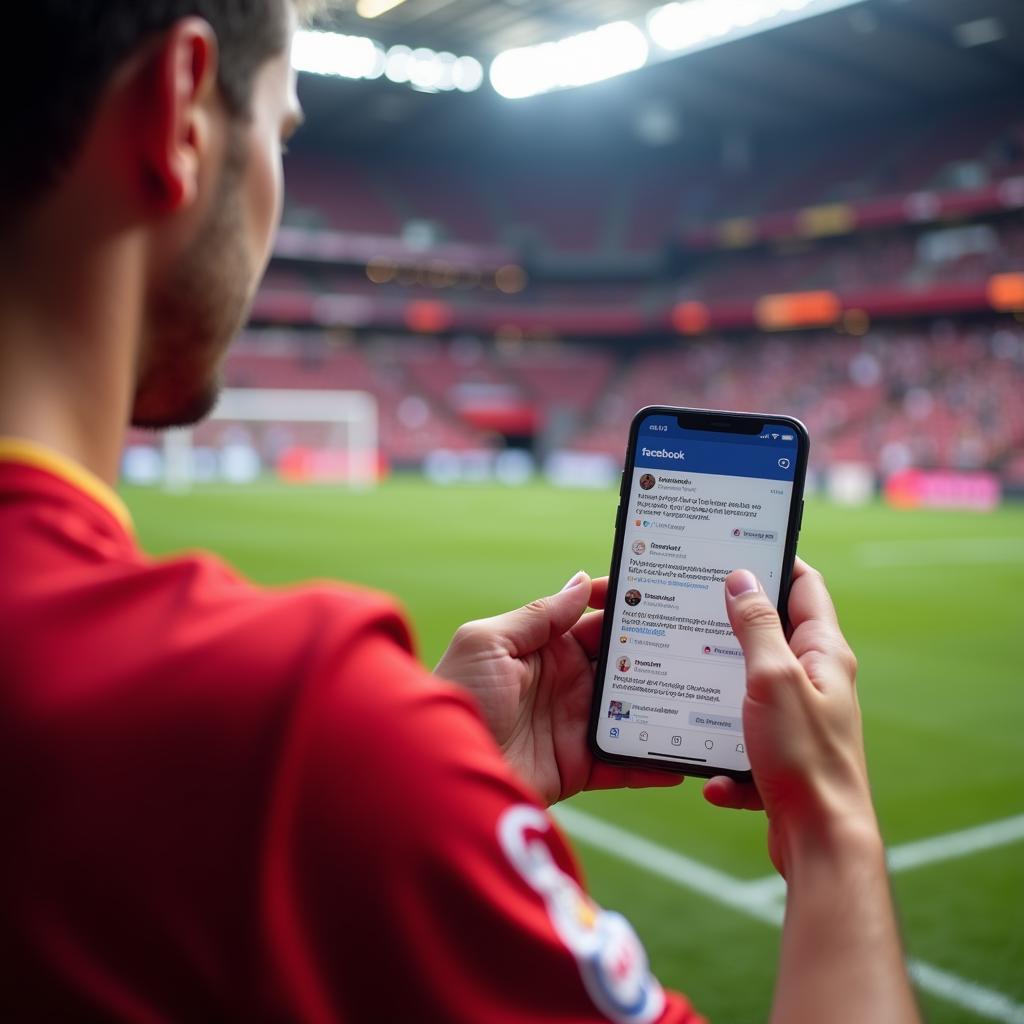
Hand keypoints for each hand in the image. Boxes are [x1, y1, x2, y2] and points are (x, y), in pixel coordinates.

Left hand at [434, 572, 681, 805]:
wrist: (437, 770)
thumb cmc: (455, 695)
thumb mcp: (488, 642)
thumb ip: (538, 615)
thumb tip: (581, 582)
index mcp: (544, 647)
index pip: (594, 619)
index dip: (625, 606)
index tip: (663, 593)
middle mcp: (565, 682)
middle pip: (622, 663)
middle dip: (658, 651)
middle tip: (700, 641)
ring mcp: (574, 724)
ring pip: (632, 709)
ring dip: (664, 704)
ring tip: (704, 695)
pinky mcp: (578, 766)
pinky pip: (623, 763)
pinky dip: (652, 763)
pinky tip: (683, 758)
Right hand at [703, 559, 876, 875]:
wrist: (821, 843)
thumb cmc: (804, 757)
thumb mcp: (772, 678)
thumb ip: (756, 626)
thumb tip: (741, 577)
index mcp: (823, 653)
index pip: (804, 586)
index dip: (772, 561)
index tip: (732, 548)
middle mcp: (816, 680)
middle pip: (771, 635)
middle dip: (730, 625)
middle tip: (690, 609)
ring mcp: (800, 718)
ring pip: (749, 688)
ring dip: (718, 690)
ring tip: (684, 685)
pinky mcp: (783, 754)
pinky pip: (742, 742)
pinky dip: (724, 755)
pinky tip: (714, 777)